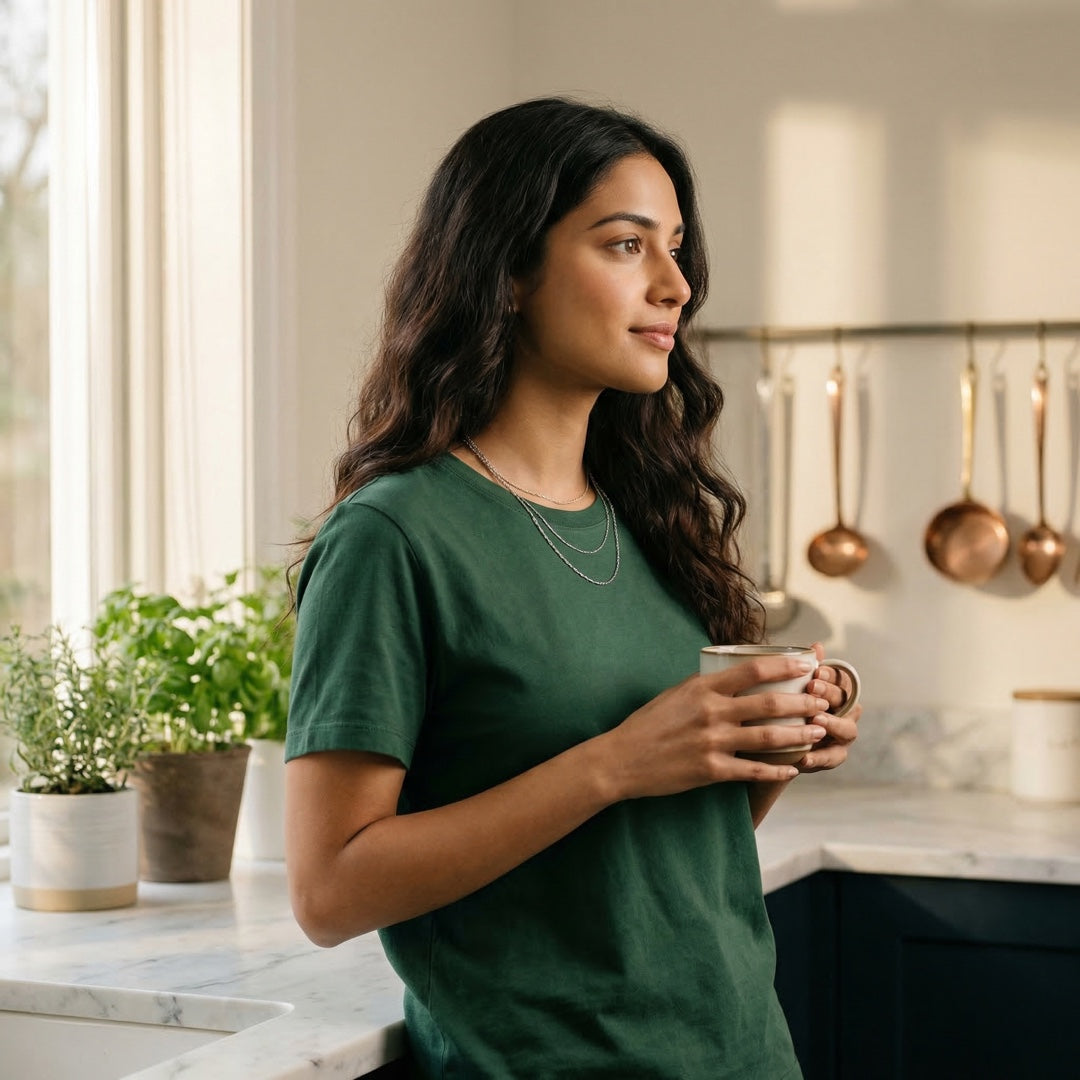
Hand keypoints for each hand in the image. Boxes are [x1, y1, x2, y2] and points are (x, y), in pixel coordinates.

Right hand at [603, 654, 833, 799]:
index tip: (807, 665)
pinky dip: (776, 770)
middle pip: (769, 705)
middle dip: (803, 704)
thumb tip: (734, 676)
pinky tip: (792, 769)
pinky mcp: (711, 770)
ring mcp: (712, 742)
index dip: (785, 667)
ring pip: (768, 737)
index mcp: (702, 687)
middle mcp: (711, 712)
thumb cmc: (648, 723)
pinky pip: (753, 770)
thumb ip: (706, 686)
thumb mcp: (675, 693)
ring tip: (817, 733)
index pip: (753, 670)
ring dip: (798, 735)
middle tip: (823, 702)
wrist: (622, 758)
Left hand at [794, 641, 860, 772]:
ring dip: (833, 723)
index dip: (831, 674)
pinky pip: (832, 758)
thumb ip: (804, 669)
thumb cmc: (788, 708)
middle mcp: (845, 712)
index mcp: (836, 692)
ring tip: (816, 720)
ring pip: (848, 729)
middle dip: (830, 693)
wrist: (778, 745)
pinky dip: (819, 758)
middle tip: (812, 688)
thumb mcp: (792, 688)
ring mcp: (842, 736)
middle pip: (846, 701)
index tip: (816, 671)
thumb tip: (816, 645)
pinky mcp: (833, 756)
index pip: (841, 679)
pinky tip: (804, 757)